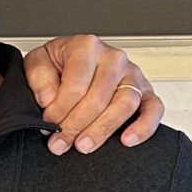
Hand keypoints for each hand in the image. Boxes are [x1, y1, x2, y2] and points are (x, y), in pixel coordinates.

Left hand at [23, 36, 163, 154]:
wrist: (72, 65)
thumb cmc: (58, 65)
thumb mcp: (38, 63)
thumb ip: (39, 78)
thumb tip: (50, 99)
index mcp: (87, 46)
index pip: (76, 84)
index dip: (60, 109)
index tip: (47, 123)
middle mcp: (113, 58)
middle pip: (99, 97)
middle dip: (76, 125)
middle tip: (60, 143)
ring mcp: (133, 75)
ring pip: (125, 104)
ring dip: (102, 130)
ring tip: (84, 145)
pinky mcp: (146, 92)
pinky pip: (154, 109)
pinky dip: (143, 127)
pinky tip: (127, 141)